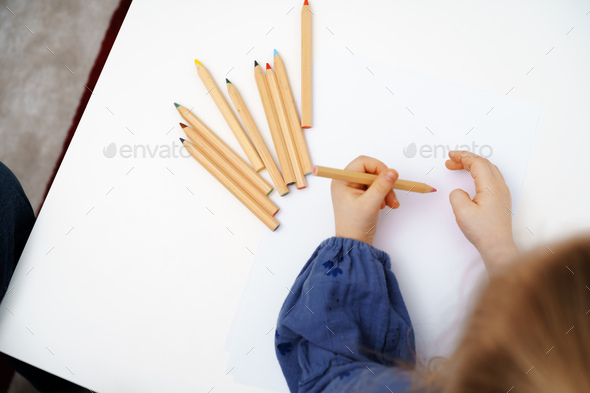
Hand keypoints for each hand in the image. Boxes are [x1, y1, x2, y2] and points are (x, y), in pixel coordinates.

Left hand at [331, 156, 399, 244]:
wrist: (354, 241)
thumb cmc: (354, 225)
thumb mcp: (370, 204)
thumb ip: (382, 186)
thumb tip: (392, 172)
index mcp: (342, 181)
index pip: (362, 162)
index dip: (378, 167)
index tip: (389, 177)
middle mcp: (346, 181)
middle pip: (370, 170)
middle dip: (384, 181)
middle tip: (391, 193)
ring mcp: (353, 187)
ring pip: (376, 179)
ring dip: (386, 189)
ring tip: (390, 203)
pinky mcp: (361, 194)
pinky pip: (376, 187)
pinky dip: (384, 194)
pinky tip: (385, 205)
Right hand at [445, 150, 518, 269]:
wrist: (498, 246)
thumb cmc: (483, 232)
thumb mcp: (462, 212)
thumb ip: (456, 195)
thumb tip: (459, 191)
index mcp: (491, 187)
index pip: (477, 163)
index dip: (462, 156)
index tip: (450, 156)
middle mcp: (500, 187)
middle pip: (483, 163)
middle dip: (466, 159)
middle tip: (450, 162)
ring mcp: (502, 193)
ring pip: (488, 169)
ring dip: (473, 165)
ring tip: (458, 167)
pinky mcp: (501, 199)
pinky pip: (491, 178)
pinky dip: (479, 173)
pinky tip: (471, 178)